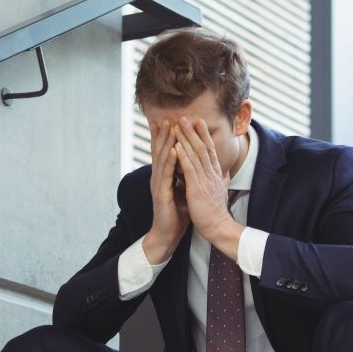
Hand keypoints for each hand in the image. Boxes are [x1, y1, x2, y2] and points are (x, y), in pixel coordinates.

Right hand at [146, 119, 189, 263]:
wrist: (168, 234)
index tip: (171, 121)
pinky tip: (173, 150)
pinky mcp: (161, 194)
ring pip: (162, 159)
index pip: (165, 153)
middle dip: (163, 134)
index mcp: (164, 177)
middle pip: (160, 151)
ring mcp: (158, 185)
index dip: (166, 137)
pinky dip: (170, 161)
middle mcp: (158, 178)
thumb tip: (194, 167)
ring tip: (169, 127)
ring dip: (165, 142)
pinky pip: (166, 175)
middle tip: (166, 117)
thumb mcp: (184, 191)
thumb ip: (186, 177)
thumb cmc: (177, 213)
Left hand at [172, 117, 235, 240]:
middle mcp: (212, 174)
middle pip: (203, 148)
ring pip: (196, 155)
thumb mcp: (221, 193)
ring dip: (186, 138)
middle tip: (186, 117)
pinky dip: (183, 156)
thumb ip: (222, 181)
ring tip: (179, 124)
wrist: (219, 228)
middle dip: (194, 131)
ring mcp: (205, 180)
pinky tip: (176, 146)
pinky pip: (190, 169)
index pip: (210, 152)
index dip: (204, 136)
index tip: (198, 123)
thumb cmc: (217, 214)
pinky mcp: (197, 189)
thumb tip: (225, 174)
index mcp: (216, 175)